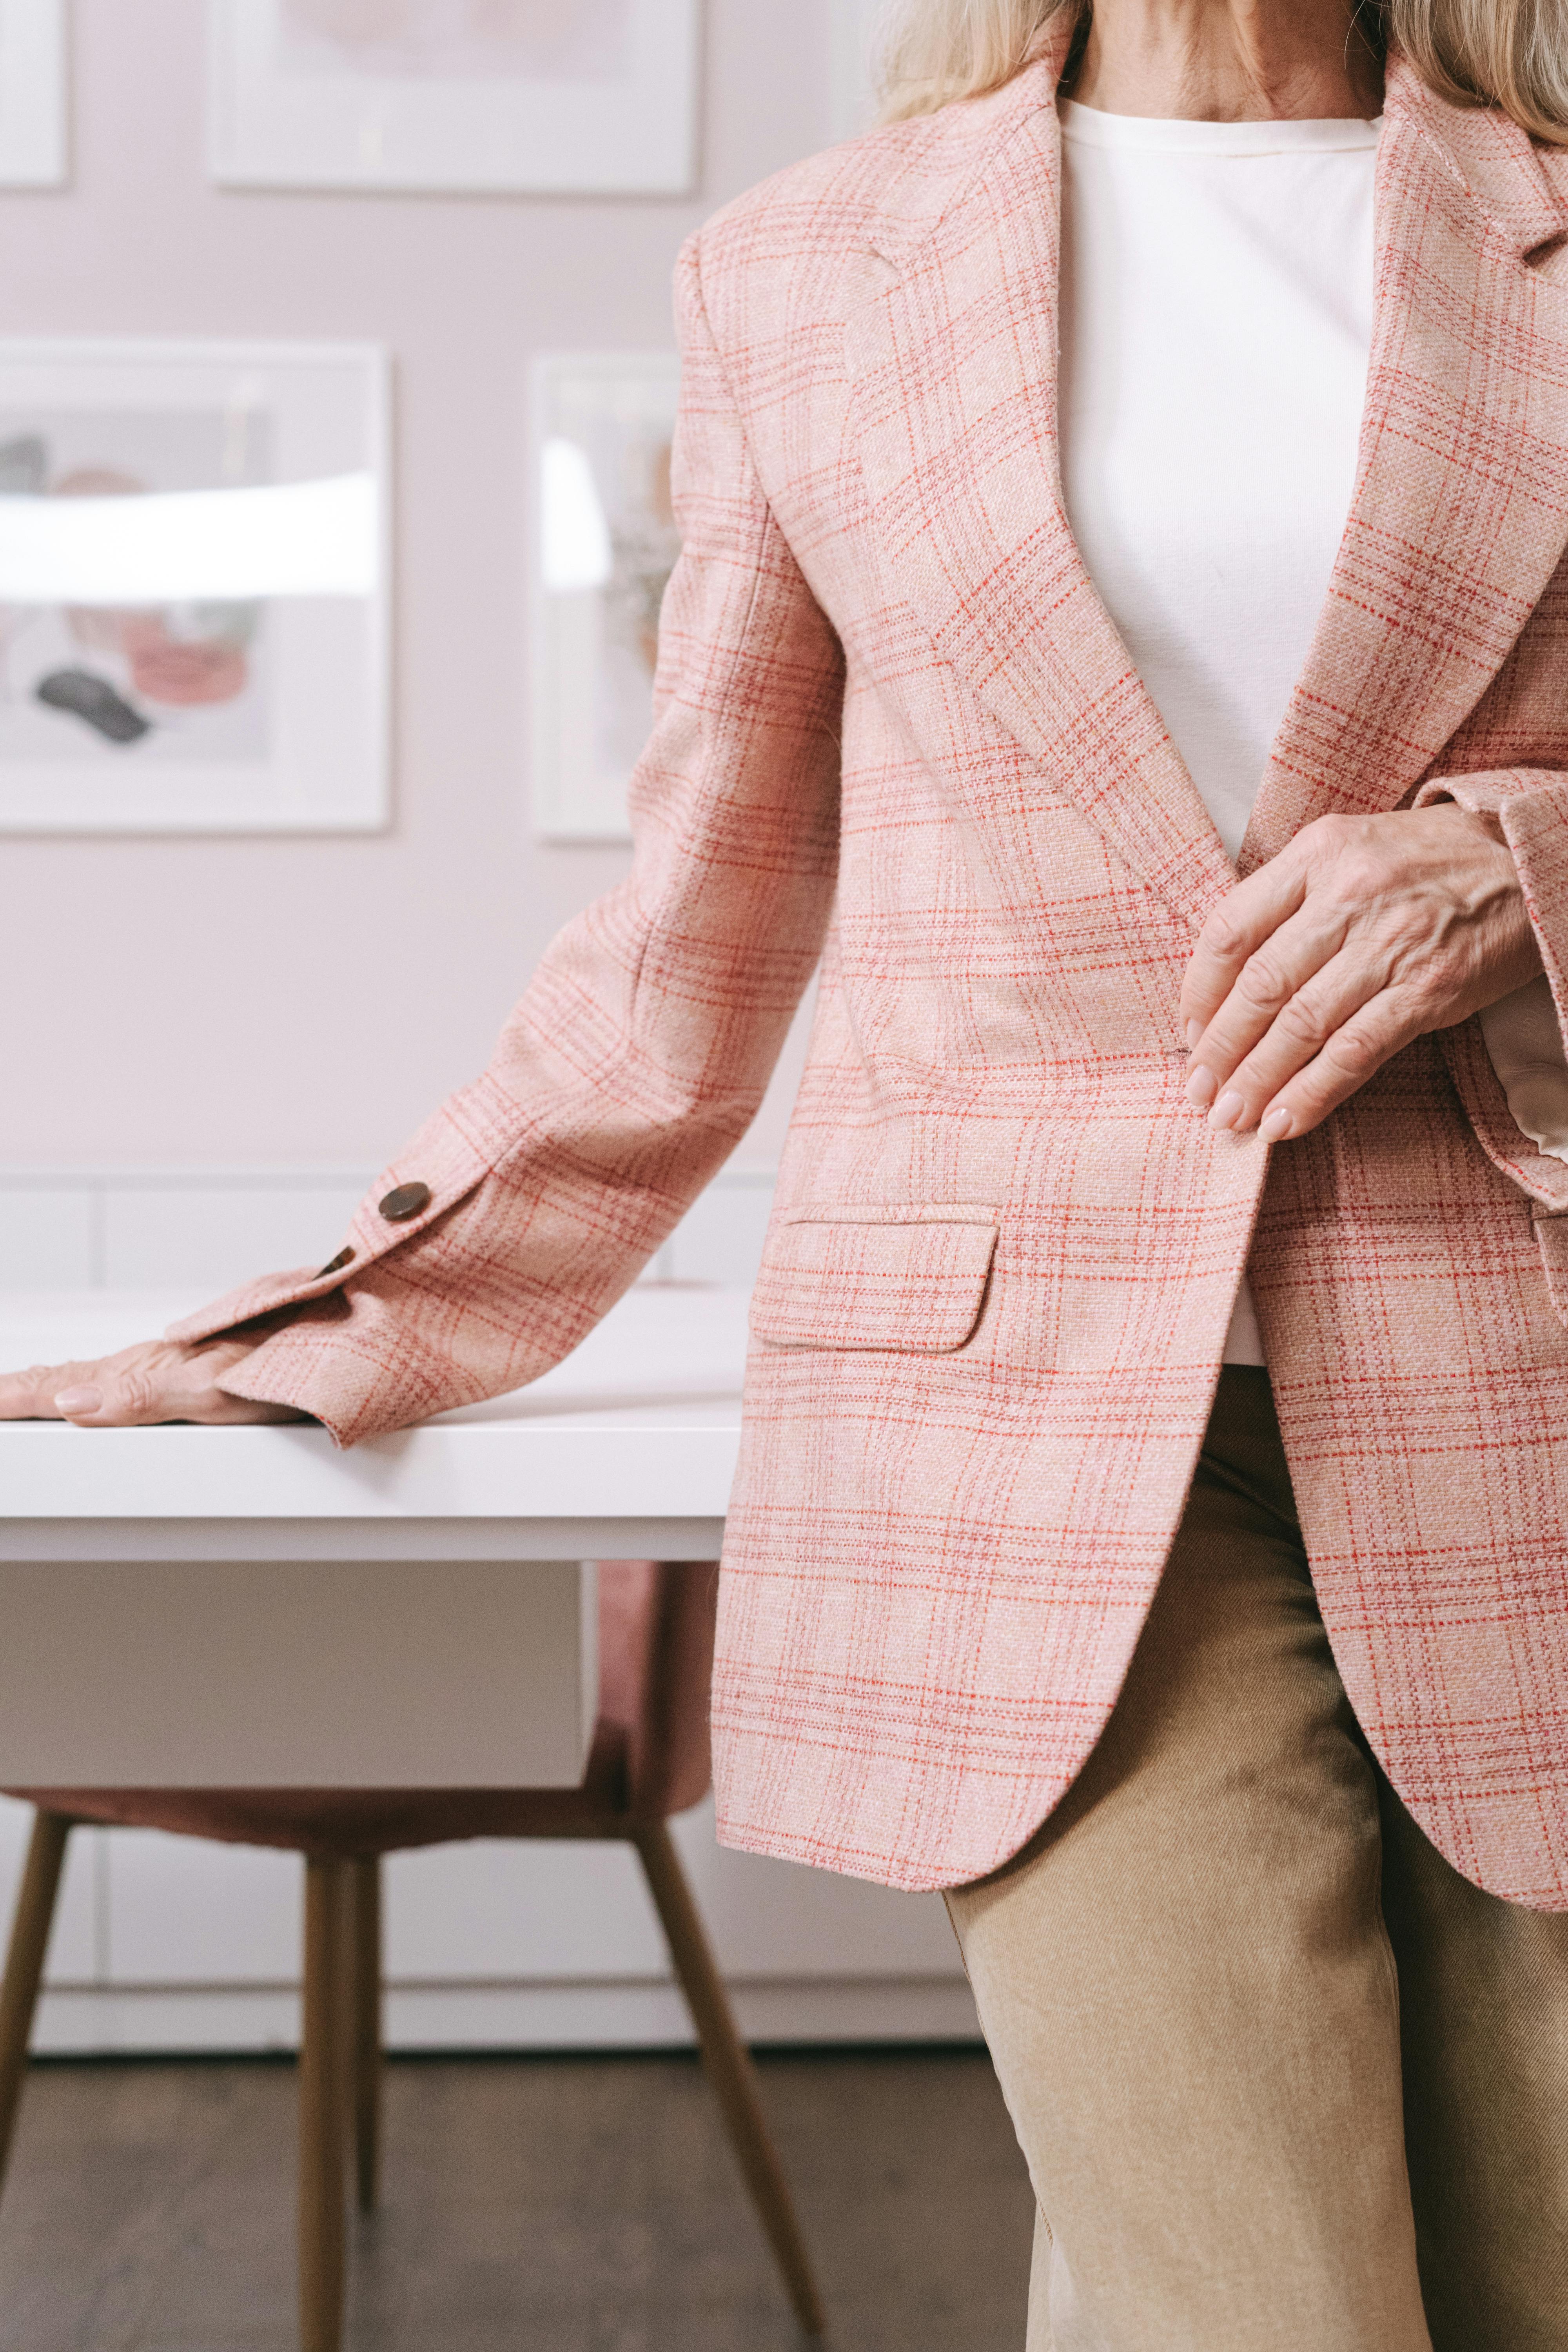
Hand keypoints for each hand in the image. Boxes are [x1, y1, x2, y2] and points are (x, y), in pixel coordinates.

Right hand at [0, 1336, 305, 1427]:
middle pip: (77, 1376)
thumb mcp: (214, 1389)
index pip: (67, 1387)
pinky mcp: (207, 1360)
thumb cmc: (295, 1359)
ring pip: (103, 1371)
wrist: (353, 1327)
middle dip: (26, 1387)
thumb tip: (74, 1401)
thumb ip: (144, 1396)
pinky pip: (137, 1372)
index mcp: (152, 1370)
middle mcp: (161, 1361)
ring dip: (58, 1381)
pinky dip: (102, 1378)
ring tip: (26, 1389)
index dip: (20, 1396)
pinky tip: (104, 1384)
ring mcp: (182, 1359)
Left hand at [1180, 803, 1542, 1140]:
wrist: (1527, 858)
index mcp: (1318, 853)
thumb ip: (1291, 902)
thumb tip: (1229, 984)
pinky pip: (1355, 1052)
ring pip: (1302, 1024)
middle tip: (1199, 1093)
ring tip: (1231, 1117)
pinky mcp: (1429, 989)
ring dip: (1259, 1080)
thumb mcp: (1350, 852)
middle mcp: (1349, 894)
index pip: (1230, 929)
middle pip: (1260, 985)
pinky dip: (1314, 1093)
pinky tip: (1285, 1122)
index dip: (1198, 993)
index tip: (1188, 1035)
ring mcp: (1391, 943)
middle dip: (1221, 1049)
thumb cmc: (1427, 861)